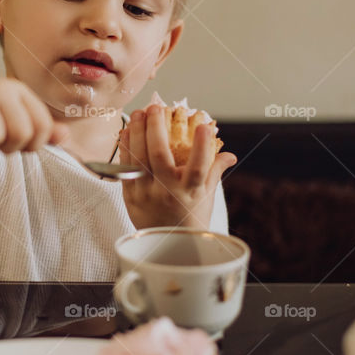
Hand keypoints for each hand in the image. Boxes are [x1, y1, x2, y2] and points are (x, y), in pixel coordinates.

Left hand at [120, 104, 236, 228]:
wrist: (167, 247)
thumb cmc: (191, 218)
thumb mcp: (206, 196)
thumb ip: (214, 171)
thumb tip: (229, 153)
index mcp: (191, 192)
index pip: (199, 167)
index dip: (202, 145)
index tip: (205, 125)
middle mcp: (167, 192)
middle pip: (159, 156)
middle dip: (155, 128)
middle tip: (155, 107)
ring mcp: (146, 194)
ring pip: (138, 158)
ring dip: (136, 132)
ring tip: (138, 113)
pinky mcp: (129, 196)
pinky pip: (125, 167)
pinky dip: (125, 148)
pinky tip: (126, 132)